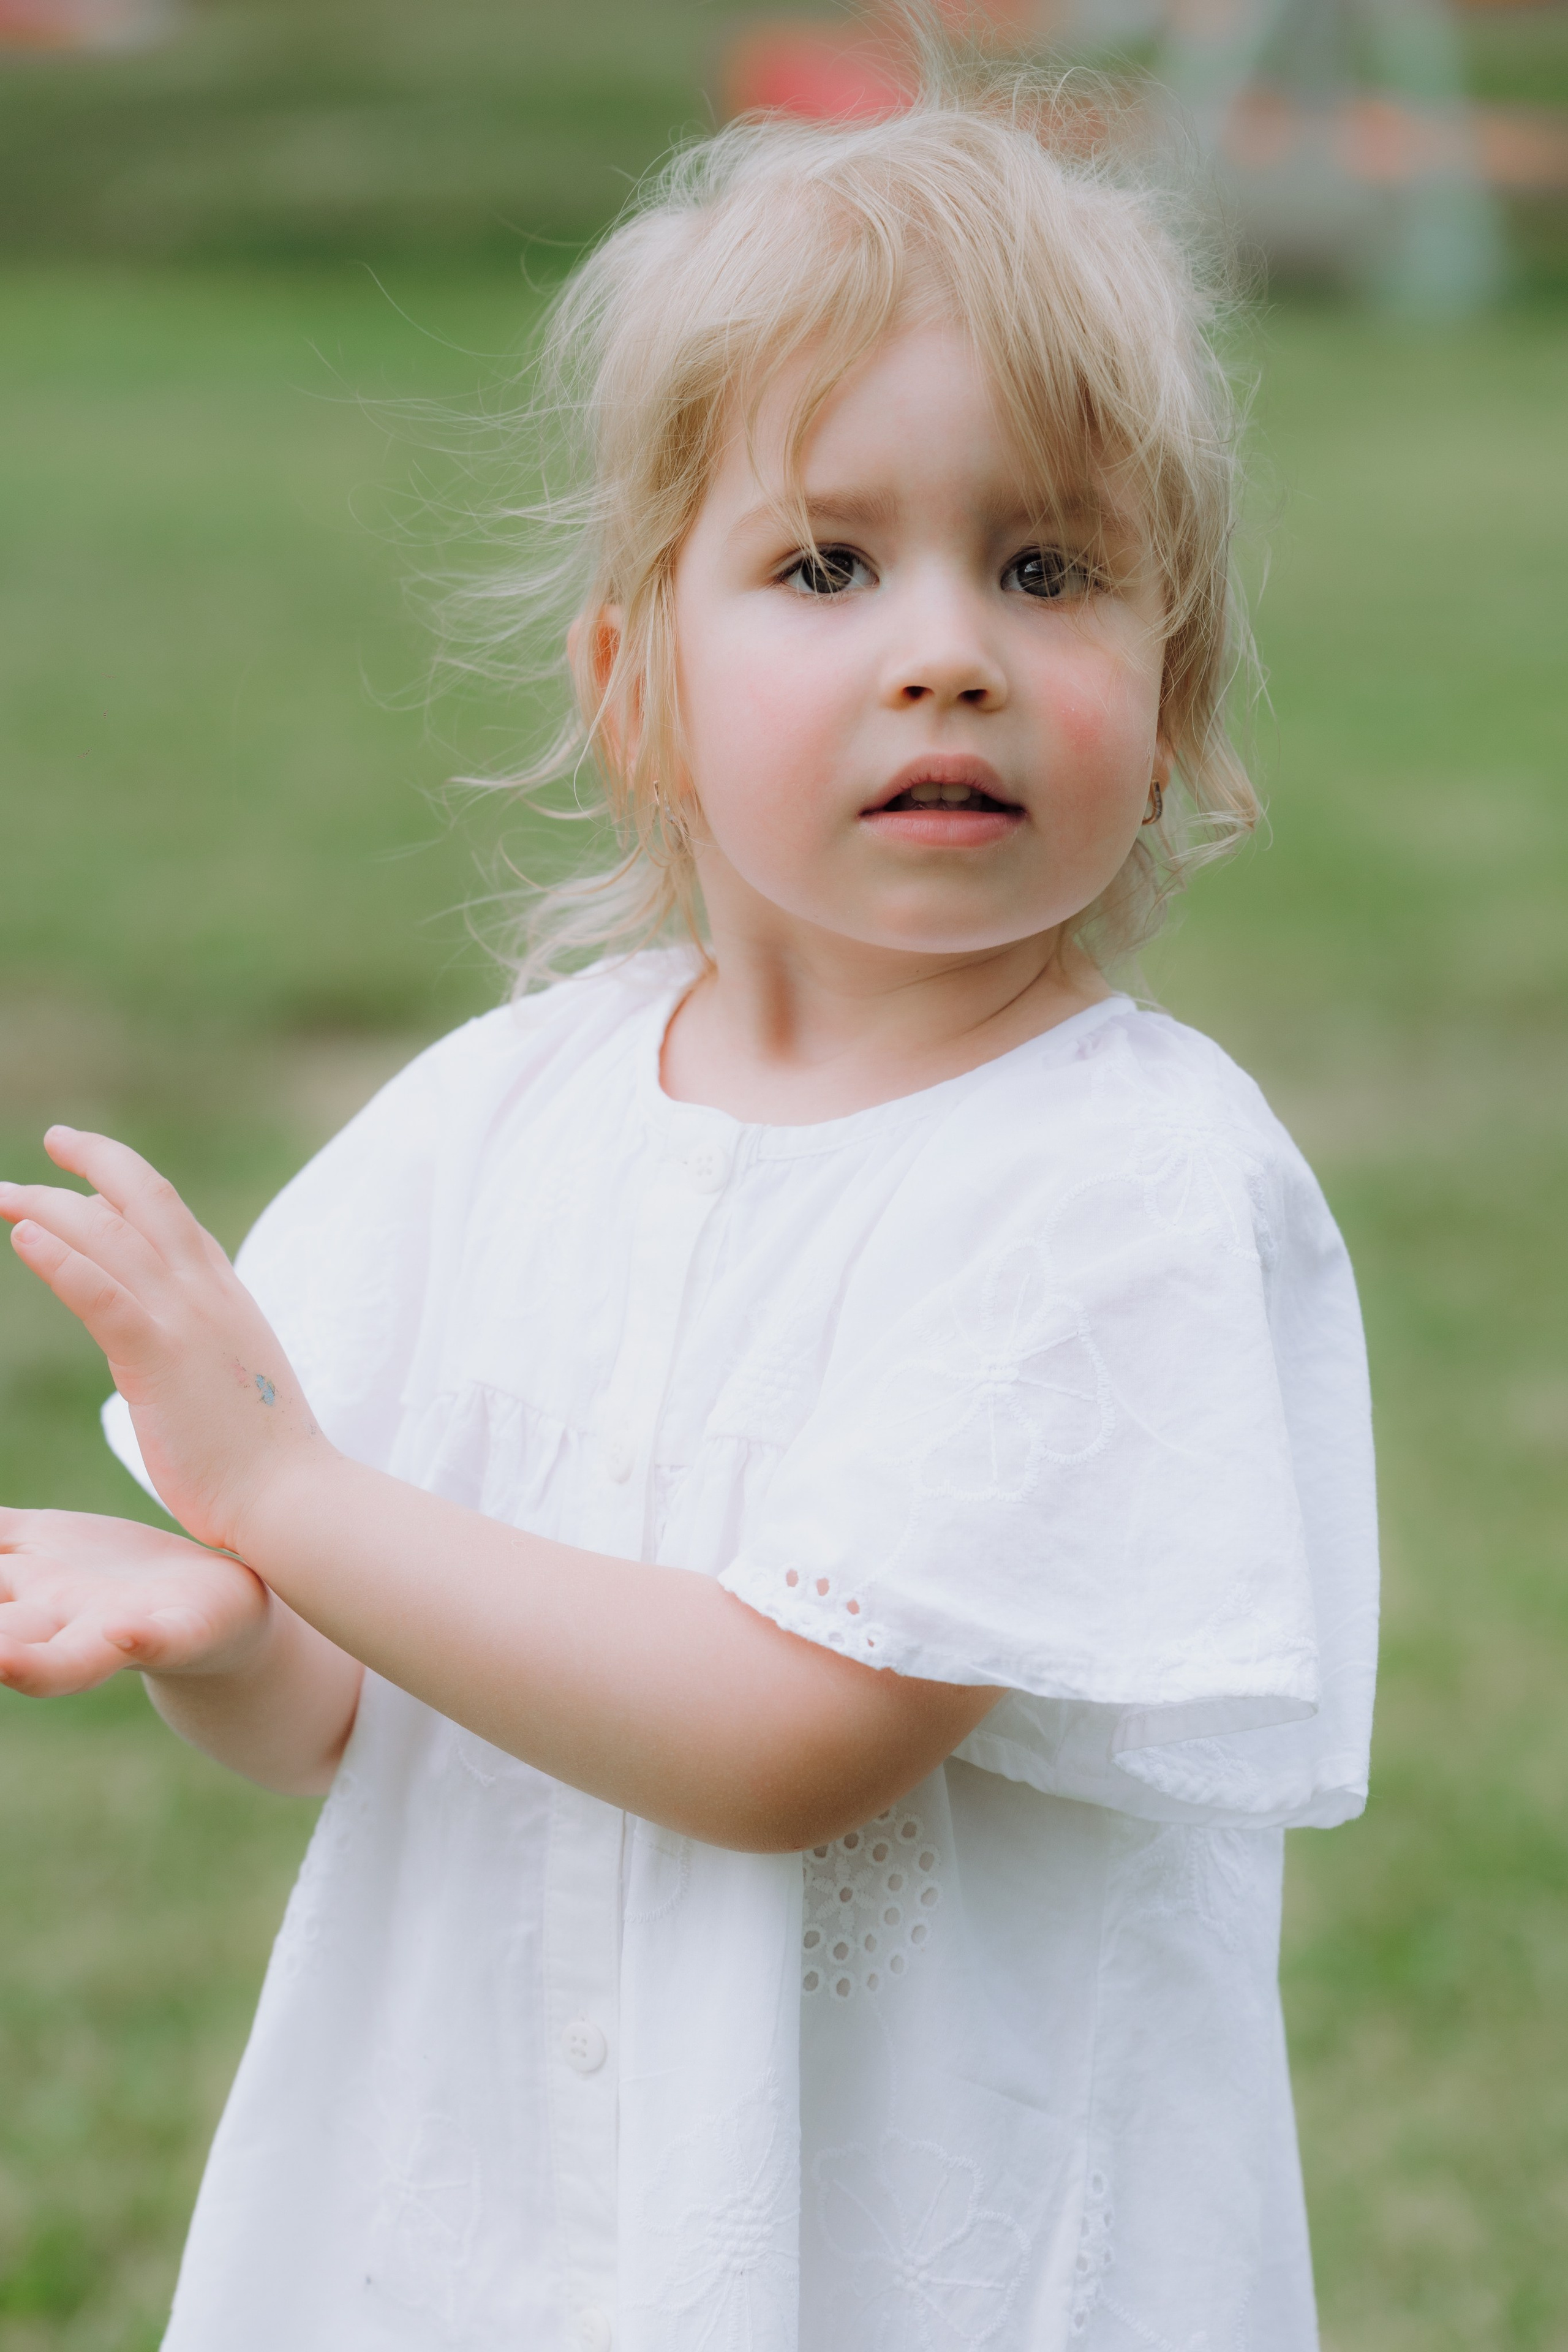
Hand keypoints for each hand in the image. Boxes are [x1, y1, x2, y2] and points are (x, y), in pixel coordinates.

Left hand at [0, 1128, 330, 1552]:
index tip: (85, 1168)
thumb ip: (198, 1336)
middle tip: (48, 1145)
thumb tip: (161, 1327)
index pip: (170, 1215)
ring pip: (111, 1237)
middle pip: (144, 1198)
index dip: (124, 1181)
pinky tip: (23, 1237)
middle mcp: (205, 1292)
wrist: (288, 1495)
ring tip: (5, 1194)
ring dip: (51, 1206)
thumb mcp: (229, 1371)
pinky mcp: (159, 1359)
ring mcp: (185, 1320)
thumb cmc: (258, 1453)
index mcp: (223, 1293)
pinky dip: (60, 1260)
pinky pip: (102, 1295)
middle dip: (93, 1161)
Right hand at [0, 1508, 270, 1696]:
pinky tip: (126, 1632)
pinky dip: (144, 1639)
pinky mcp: (182, 1629)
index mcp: (23, 1594)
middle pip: (4, 1635)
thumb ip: (1, 1533)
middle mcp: (60, 1621)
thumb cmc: (112, 1576)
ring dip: (28, 1662)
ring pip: (67, 1659)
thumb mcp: (40, 1543)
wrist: (214, 1606)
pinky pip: (160, 1638)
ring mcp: (120, 1629)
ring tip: (1, 1659)